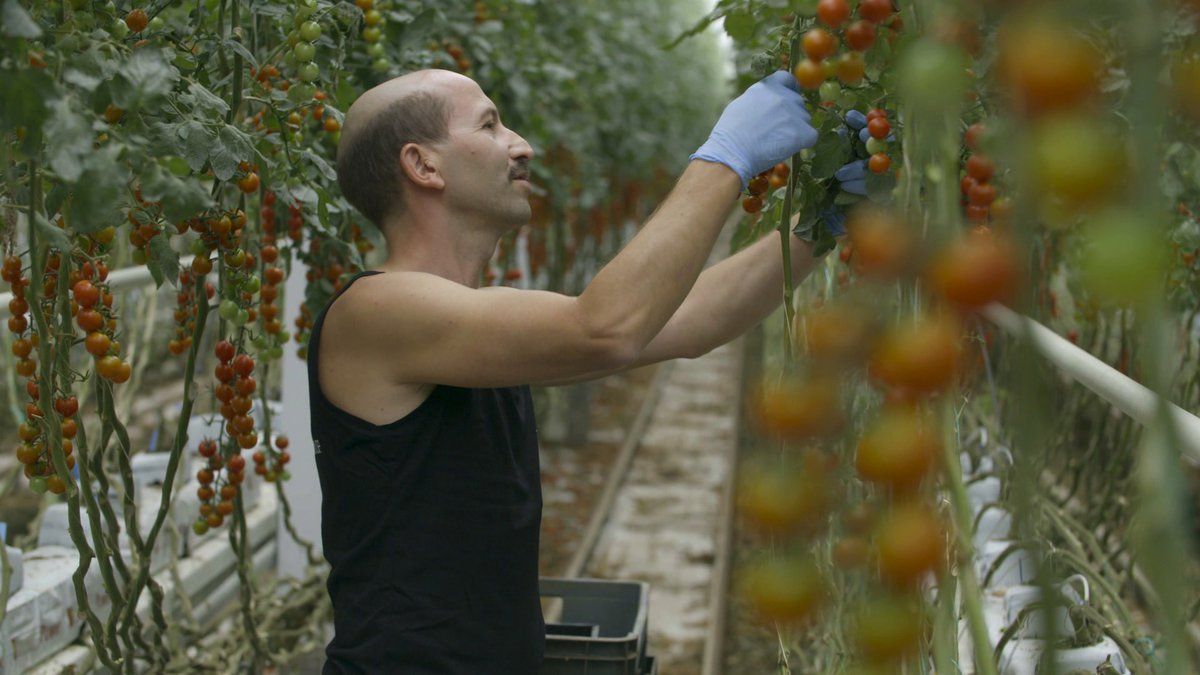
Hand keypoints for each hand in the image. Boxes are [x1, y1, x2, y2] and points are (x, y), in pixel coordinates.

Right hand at [690, 71, 818, 188]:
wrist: (732, 152)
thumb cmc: (730, 133)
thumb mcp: (742, 104)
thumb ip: (760, 99)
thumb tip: (769, 102)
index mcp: (768, 87)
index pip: (788, 79)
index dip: (790, 89)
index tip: (788, 99)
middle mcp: (784, 96)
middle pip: (797, 102)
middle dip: (790, 115)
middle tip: (777, 131)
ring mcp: (795, 114)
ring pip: (804, 120)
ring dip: (796, 130)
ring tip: (777, 142)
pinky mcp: (803, 133)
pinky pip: (811, 136)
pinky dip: (802, 143)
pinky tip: (787, 149)